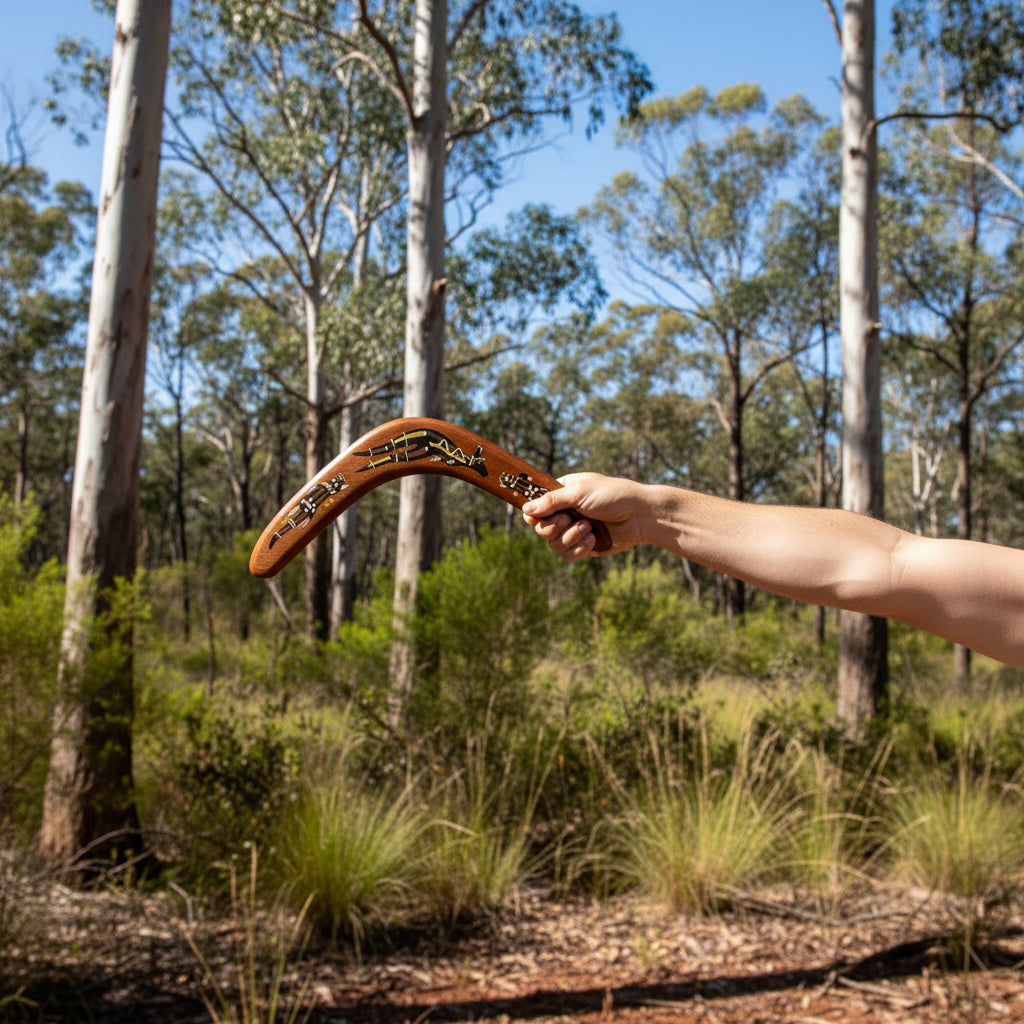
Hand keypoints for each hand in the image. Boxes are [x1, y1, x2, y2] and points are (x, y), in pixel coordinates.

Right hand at [522, 472, 644, 559]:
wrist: (640, 515)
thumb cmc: (613, 496)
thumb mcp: (579, 492)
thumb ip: (551, 501)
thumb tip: (525, 509)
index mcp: (562, 494)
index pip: (534, 506)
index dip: (533, 514)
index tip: (537, 517)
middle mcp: (565, 512)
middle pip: (540, 528)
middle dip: (555, 526)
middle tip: (569, 518)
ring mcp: (574, 530)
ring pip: (553, 543)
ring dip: (570, 536)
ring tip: (588, 527)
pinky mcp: (584, 546)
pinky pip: (568, 554)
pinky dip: (579, 548)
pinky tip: (594, 538)